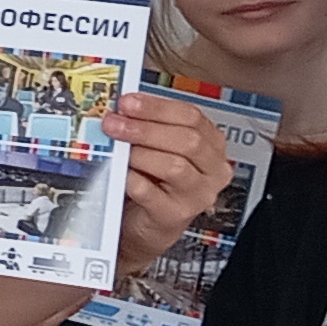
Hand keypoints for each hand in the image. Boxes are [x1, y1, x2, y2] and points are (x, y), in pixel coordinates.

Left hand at [105, 93, 232, 283]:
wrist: (148, 223)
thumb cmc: (155, 181)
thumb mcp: (159, 150)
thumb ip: (149, 128)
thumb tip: (123, 108)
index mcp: (211, 145)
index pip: (192, 117)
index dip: (157, 107)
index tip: (128, 102)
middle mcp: (212, 170)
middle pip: (187, 140)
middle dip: (145, 128)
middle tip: (114, 123)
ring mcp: (197, 195)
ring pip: (174, 166)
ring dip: (140, 153)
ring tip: (119, 149)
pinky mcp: (175, 215)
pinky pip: (150, 192)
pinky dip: (132, 179)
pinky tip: (120, 173)